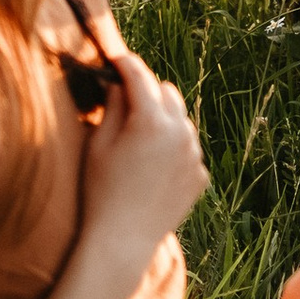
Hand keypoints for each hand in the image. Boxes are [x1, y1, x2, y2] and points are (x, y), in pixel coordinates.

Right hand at [76, 42, 207, 261]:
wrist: (122, 240)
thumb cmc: (101, 190)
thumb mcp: (99, 143)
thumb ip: (113, 106)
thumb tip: (120, 83)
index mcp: (152, 120)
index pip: (139, 76)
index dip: (125, 63)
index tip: (116, 59)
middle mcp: (180, 132)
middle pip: (167, 92)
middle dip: (147, 91)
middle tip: (126, 101)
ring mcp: (194, 154)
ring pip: (181, 119)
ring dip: (163, 120)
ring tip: (139, 141)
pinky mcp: (200, 174)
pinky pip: (187, 148)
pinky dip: (173, 148)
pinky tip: (152, 167)